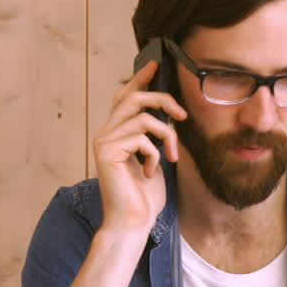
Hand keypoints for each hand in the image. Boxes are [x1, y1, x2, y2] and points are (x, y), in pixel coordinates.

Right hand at [91, 60, 186, 236]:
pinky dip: (154, 154)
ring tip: (172, 157)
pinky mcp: (107, 152)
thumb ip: (155, 136)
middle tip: (182, 116)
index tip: (155, 64)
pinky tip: (150, 172)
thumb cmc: (144, 197)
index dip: (139, 79)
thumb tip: (169, 114)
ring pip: (142, 117)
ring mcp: (104, 142)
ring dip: (166, 136)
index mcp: (116, 134)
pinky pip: (141, 138)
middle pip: (133, 97)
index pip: (125, 97)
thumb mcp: (155, 158)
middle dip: (162, 100)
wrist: (133, 222)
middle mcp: (105, 134)